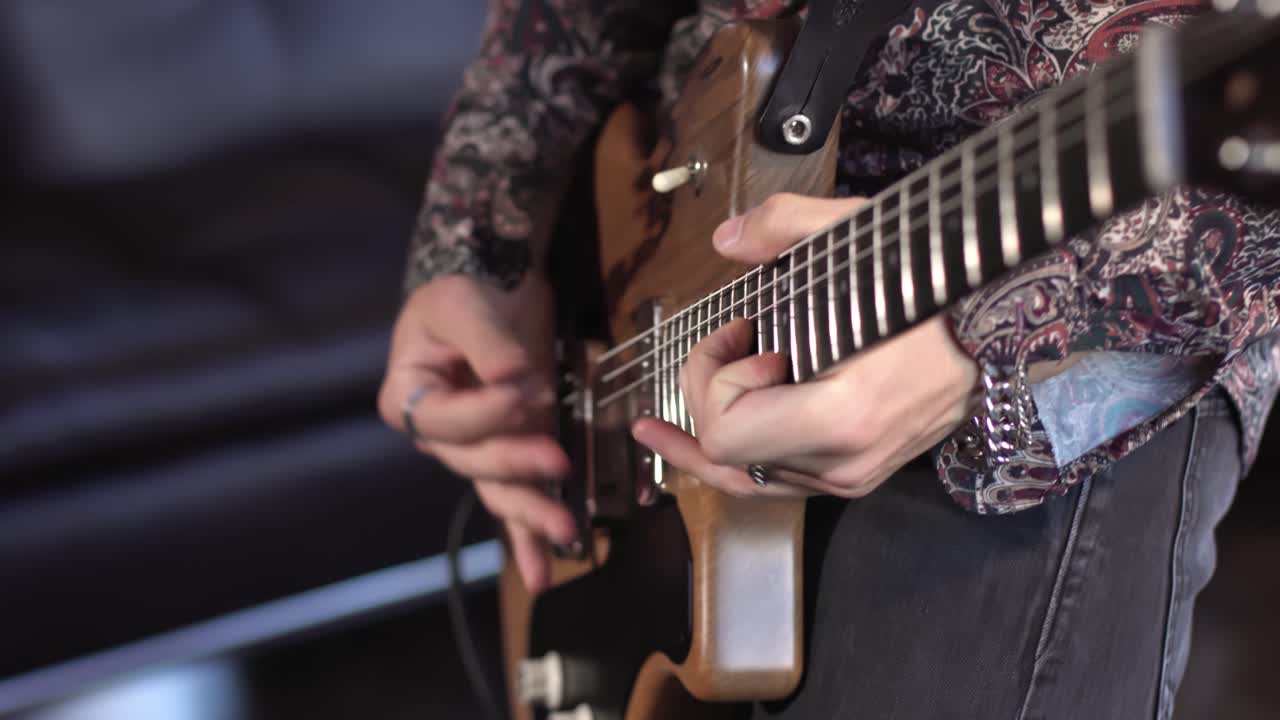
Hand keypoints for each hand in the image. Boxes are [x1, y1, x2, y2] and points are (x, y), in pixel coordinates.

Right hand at [379, 273, 574, 592]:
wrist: (494, 286)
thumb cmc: (465, 293)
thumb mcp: (465, 305)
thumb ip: (486, 341)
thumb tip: (511, 376)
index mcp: (409, 396)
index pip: (448, 421)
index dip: (487, 412)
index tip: (525, 386)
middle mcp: (437, 433)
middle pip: (473, 462)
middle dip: (516, 465)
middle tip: (556, 460)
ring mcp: (476, 447)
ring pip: (498, 489)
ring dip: (531, 513)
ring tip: (565, 532)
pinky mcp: (512, 450)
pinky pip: (516, 497)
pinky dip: (529, 534)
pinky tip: (543, 570)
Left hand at [631, 193, 982, 498]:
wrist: (1004, 327)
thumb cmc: (934, 286)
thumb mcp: (859, 236)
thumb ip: (784, 226)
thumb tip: (726, 238)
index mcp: (842, 416)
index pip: (726, 432)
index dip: (709, 378)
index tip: (736, 327)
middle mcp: (844, 463)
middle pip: (726, 456)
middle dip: (706, 397)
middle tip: (725, 342)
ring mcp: (852, 477)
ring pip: (745, 478)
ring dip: (716, 430)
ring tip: (664, 423)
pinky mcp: (858, 476)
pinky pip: (776, 480)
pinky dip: (740, 455)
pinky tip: (700, 442)